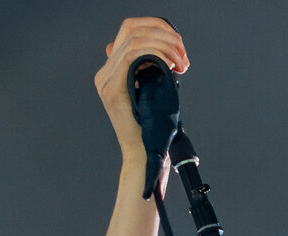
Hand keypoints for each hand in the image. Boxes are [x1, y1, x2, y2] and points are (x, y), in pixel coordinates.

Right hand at [93, 17, 188, 168]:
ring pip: (134, 39)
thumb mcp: (156, 92)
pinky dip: (155, 53)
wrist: (145, 155)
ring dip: (164, 44)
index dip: (157, 28)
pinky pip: (132, 56)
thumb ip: (154, 72)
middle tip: (183, 52)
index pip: (131, 31)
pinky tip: (170, 63)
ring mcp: (106, 80)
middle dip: (163, 33)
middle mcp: (105, 73)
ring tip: (181, 61)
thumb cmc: (154, 128)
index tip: (179, 44)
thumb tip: (168, 53)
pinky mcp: (112, 88)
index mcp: (113, 71)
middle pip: (131, 28)